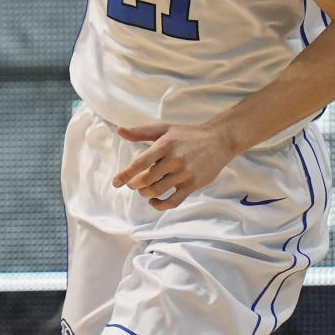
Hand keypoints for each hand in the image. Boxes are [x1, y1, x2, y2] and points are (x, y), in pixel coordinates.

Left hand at [113, 120, 233, 210]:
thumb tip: (119, 131)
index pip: (140, 163)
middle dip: (135, 185)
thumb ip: (141, 132)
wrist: (219, 141)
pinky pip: (173, 201)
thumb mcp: (165, 129)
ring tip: (144, 190)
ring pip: (158, 190)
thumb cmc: (188, 135)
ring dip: (145, 193)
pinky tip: (154, 201)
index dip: (125, 174)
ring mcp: (184, 174)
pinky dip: (160, 205)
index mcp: (165, 145)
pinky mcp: (193, 185)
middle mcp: (174, 160)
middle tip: (133, 184)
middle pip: (147, 179)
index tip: (115, 183)